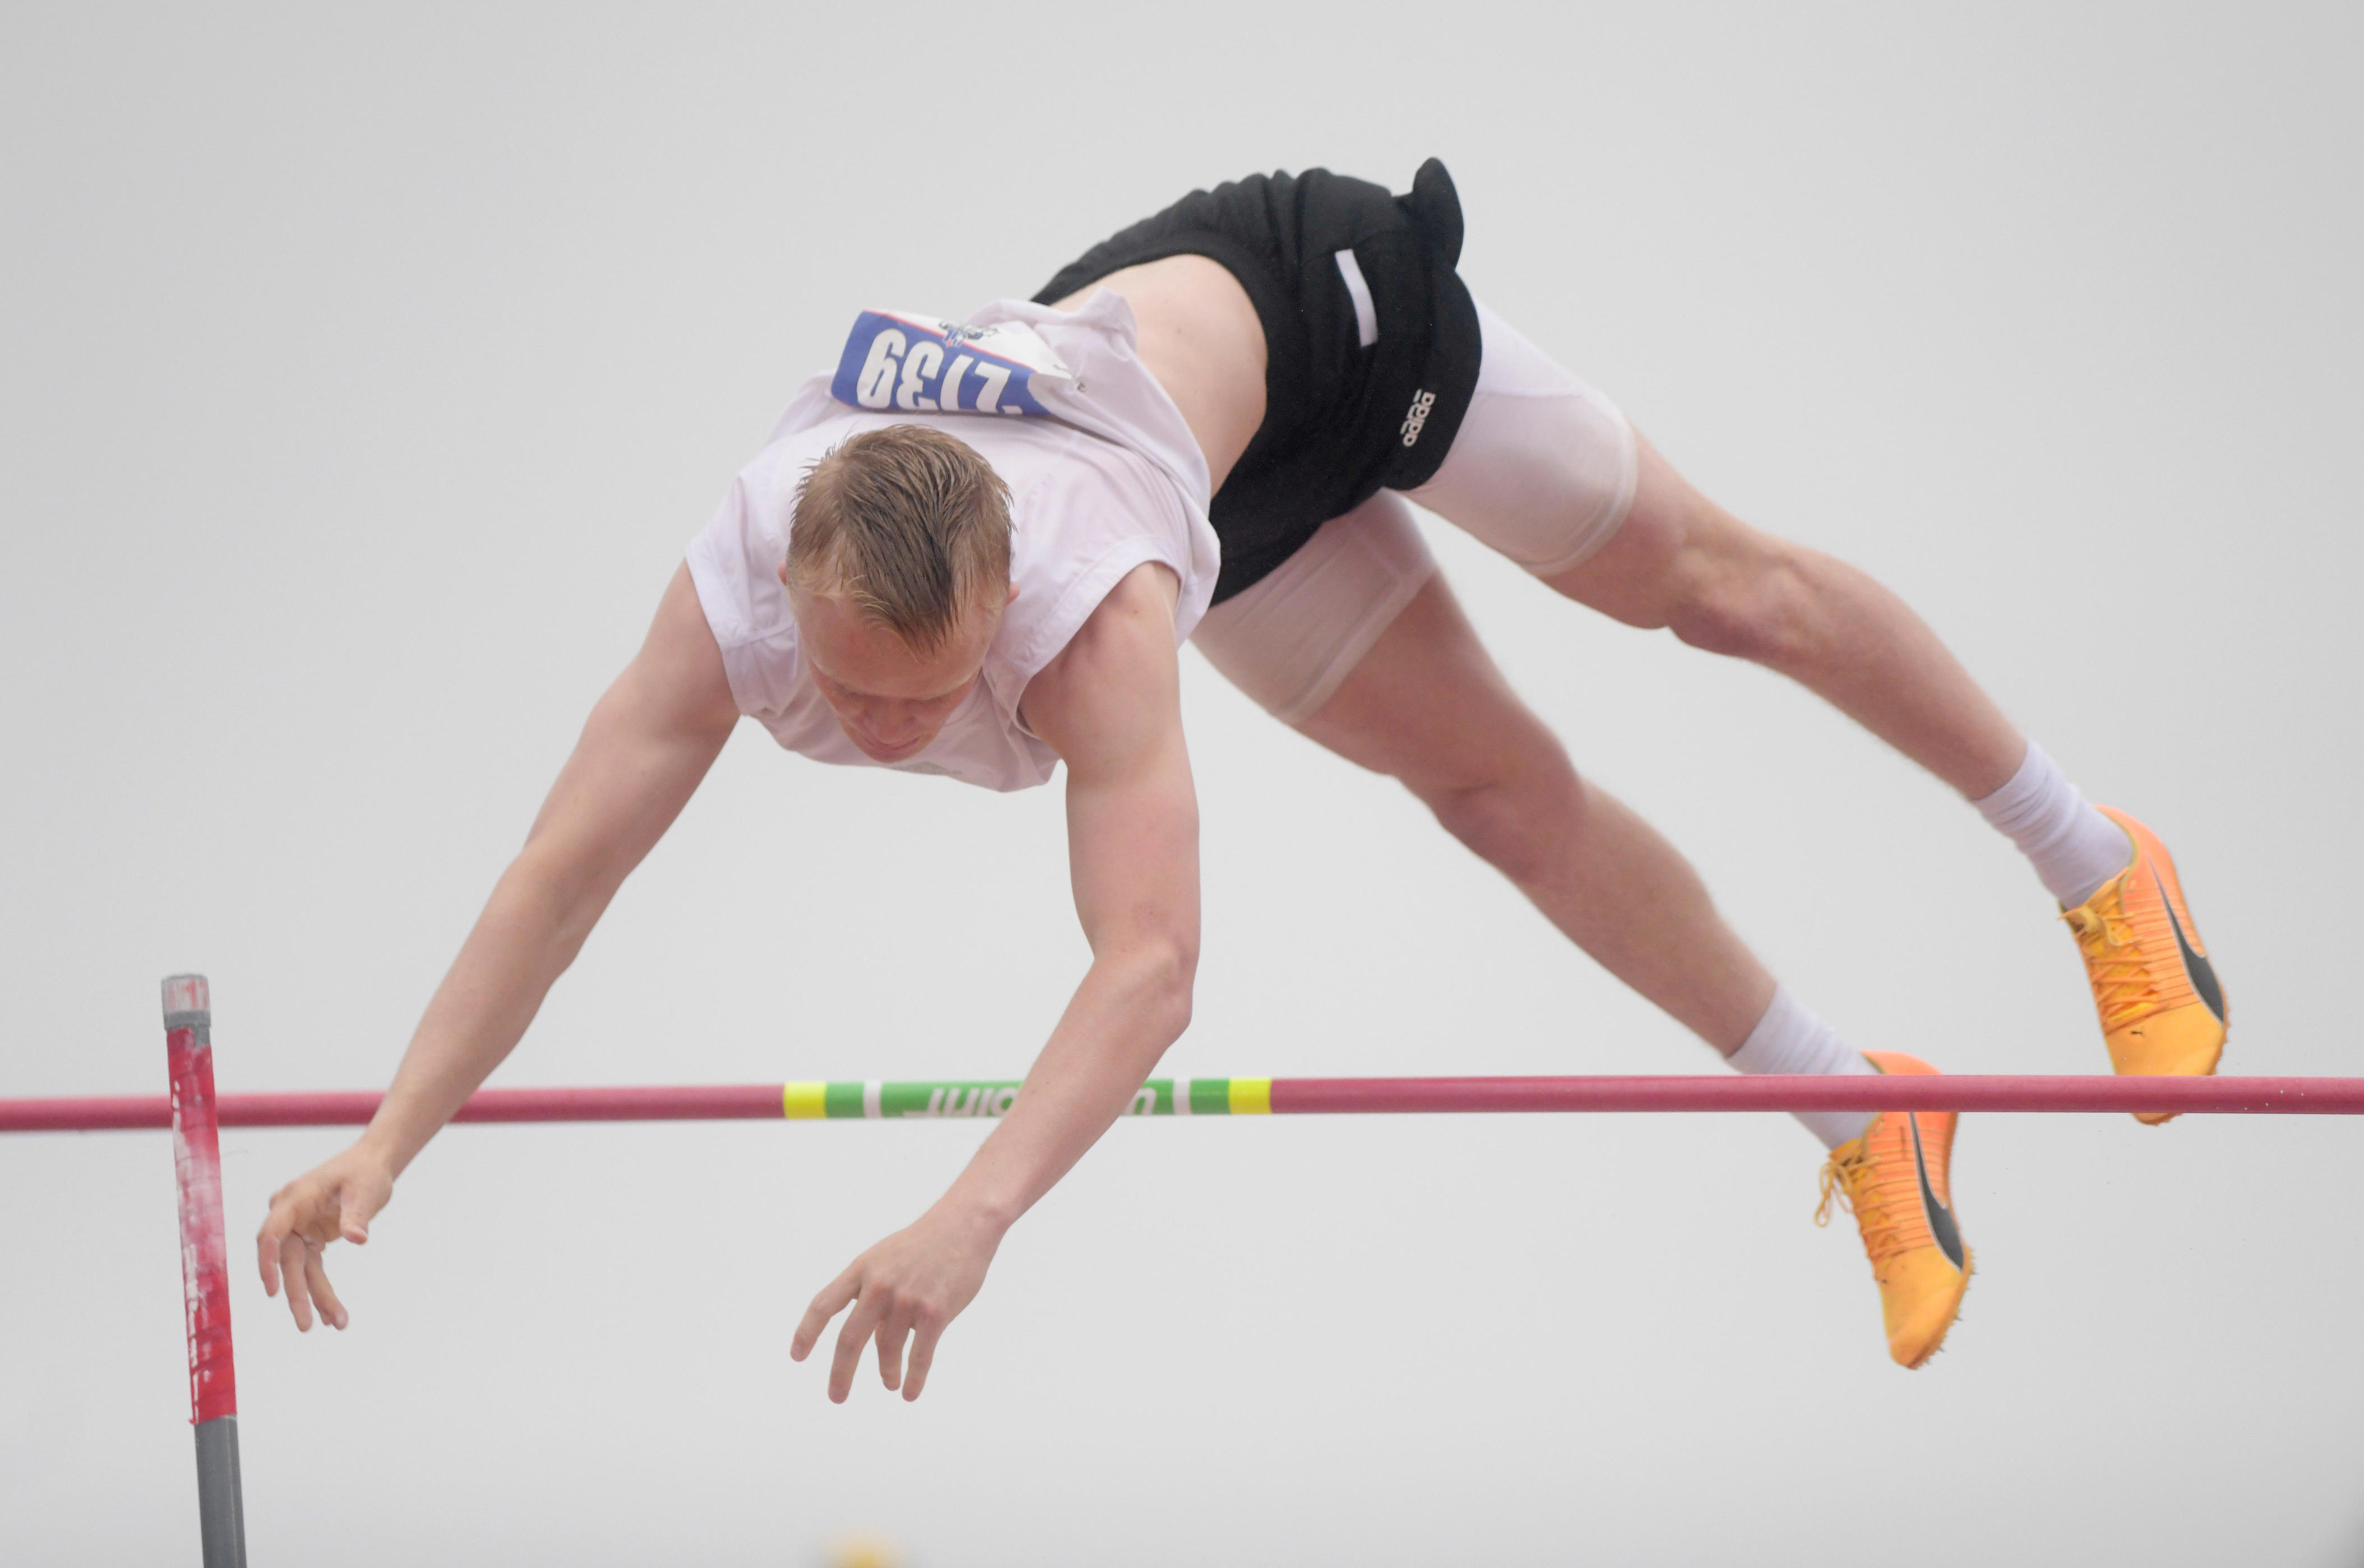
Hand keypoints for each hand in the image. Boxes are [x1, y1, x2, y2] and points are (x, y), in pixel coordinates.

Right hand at [255, 1141, 394, 1331]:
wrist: (370, 1164)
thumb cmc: (365, 1172)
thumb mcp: (365, 1190)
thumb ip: (357, 1215)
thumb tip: (358, 1239)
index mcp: (295, 1198)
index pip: (272, 1232)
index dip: (268, 1262)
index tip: (273, 1290)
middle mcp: (289, 1215)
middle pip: (287, 1260)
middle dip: (297, 1294)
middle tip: (307, 1326)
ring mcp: (297, 1228)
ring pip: (300, 1270)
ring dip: (315, 1298)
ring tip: (336, 1324)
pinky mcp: (309, 1239)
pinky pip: (311, 1269)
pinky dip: (320, 1290)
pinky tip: (330, 1315)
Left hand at [792, 1204, 1003, 1402]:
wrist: (964, 1226)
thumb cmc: (923, 1245)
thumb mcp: (886, 1260)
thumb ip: (872, 1296)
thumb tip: (873, 1342)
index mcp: (862, 1269)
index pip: (824, 1304)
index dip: (807, 1332)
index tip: (797, 1356)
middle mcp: (880, 1285)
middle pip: (849, 1339)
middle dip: (841, 1373)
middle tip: (836, 1396)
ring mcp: (908, 1300)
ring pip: (888, 1350)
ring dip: (887, 1373)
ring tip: (888, 1384)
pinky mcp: (936, 1312)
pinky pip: (920, 1356)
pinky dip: (913, 1379)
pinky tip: (909, 1392)